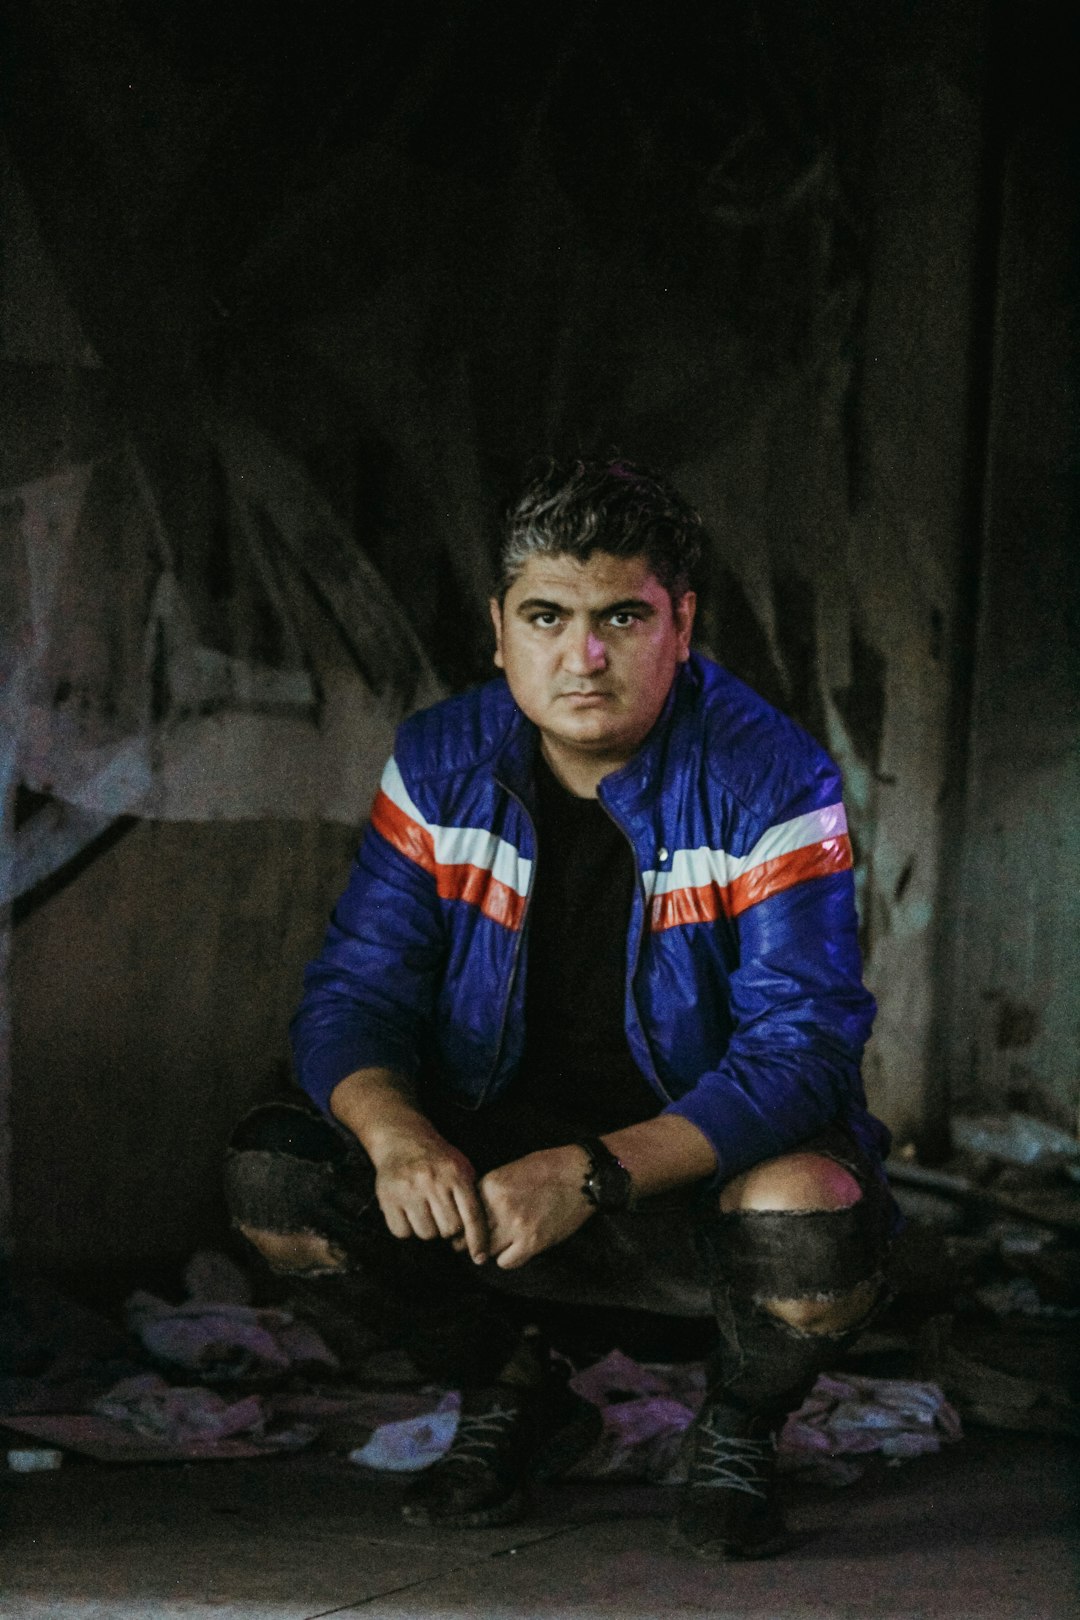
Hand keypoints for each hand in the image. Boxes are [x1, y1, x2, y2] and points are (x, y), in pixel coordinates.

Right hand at [371, 1129, 489, 1263]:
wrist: (403, 1139)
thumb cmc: (438, 1160)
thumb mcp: (462, 1168)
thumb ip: (471, 1198)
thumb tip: (478, 1240)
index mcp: (455, 1174)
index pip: (472, 1215)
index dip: (478, 1240)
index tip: (480, 1258)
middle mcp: (432, 1180)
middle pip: (449, 1229)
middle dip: (449, 1229)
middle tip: (443, 1216)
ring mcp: (408, 1189)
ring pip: (426, 1233)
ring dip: (428, 1229)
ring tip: (426, 1212)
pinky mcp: (387, 1197)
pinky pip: (402, 1232)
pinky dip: (407, 1229)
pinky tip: (409, 1213)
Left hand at [476, 1146, 593, 1269]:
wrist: (581, 1174)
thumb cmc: (548, 1168)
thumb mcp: (512, 1169)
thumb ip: (491, 1190)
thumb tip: (475, 1211)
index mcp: (491, 1184)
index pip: (466, 1213)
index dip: (467, 1222)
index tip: (470, 1228)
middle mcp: (499, 1205)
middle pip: (472, 1234)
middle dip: (475, 1238)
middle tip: (482, 1240)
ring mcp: (515, 1225)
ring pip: (486, 1250)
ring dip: (492, 1249)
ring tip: (502, 1243)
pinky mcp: (532, 1242)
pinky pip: (506, 1262)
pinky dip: (508, 1258)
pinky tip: (516, 1249)